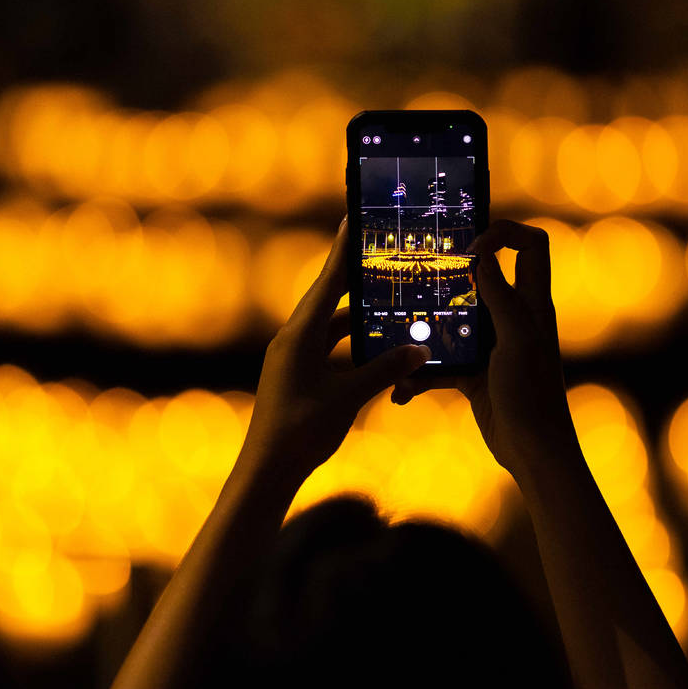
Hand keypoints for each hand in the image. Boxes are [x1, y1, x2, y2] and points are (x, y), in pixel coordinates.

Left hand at [243, 218, 430, 483]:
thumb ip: (385, 370)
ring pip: (330, 325)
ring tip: (384, 296)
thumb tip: (420, 349)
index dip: (343, 250)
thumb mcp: (348, 398)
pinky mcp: (298, 375)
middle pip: (329, 297)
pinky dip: (351, 342)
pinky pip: (328, 348)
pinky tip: (374, 344)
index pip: (328, 283)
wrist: (267, 471)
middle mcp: (293, 339)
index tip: (353, 217)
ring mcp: (293, 358)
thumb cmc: (301, 432)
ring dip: (357, 313)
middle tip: (377, 250)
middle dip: (354, 276)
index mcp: (300, 336)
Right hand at [392, 220, 577, 479]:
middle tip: (422, 274)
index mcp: (531, 304)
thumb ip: (501, 299)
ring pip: (456, 320)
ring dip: (428, 328)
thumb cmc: (533, 396)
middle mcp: (513, 318)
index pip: (531, 246)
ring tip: (400, 335)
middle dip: (452, 274)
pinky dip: (422, 374)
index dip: (504, 234)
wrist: (533, 453)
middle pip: (485, 277)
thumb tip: (481, 258)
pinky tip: (404, 389)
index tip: (470, 249)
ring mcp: (492, 346)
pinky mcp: (474, 373)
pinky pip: (442, 362)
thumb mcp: (517, 342)